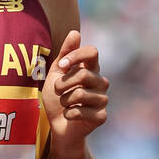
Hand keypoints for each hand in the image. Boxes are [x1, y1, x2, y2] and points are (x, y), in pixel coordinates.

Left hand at [41, 29, 108, 154]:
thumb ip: (64, 55)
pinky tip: (70, 115)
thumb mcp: (56, 74)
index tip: (62, 64)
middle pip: (83, 74)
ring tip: (65, 104)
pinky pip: (80, 111)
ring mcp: (103, 99)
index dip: (76, 56)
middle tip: (57, 91)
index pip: (92, 52)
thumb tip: (75, 32)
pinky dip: (68, 114)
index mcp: (91, 69)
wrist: (57, 126)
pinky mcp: (101, 116)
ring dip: (64, 100)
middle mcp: (100, 82)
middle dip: (62, 83)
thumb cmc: (57, 99)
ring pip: (80, 94)